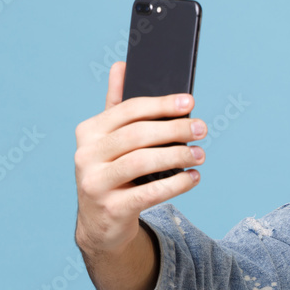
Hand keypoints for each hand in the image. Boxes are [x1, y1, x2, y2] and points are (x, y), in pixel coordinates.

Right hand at [74, 61, 206, 254]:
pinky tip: (193, 177)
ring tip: (200, 154)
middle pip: (138, 135)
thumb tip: (122, 65)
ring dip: (177, 156)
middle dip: (174, 129)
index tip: (190, 102)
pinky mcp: (111, 208)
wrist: (100, 224)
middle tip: (202, 128)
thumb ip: (116, 105)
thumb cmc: (112, 172)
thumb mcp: (110, 140)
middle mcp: (86, 155)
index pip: (128, 110)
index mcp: (88, 131)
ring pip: (142, 162)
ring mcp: (96, 183)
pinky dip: (176, 184)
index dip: (161, 104)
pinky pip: (150, 192)